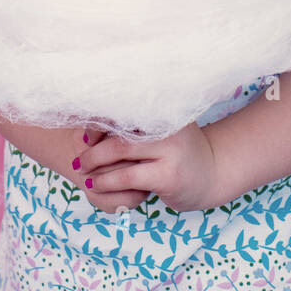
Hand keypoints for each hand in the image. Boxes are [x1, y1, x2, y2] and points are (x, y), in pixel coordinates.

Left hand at [72, 122, 219, 213]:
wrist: (212, 173)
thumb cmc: (178, 149)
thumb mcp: (163, 127)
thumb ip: (136, 121)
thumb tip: (90, 115)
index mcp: (164, 108)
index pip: (123, 106)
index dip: (98, 117)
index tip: (83, 130)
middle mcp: (168, 124)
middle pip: (118, 126)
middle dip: (92, 139)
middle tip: (78, 150)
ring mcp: (170, 149)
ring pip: (119, 150)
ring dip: (94, 160)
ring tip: (81, 167)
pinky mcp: (168, 175)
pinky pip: (127, 176)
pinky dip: (106, 180)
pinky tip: (94, 184)